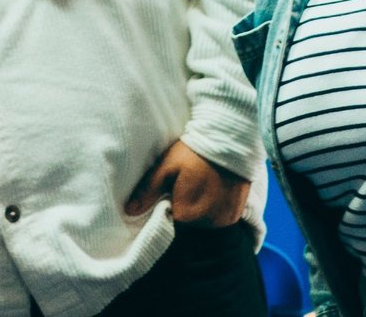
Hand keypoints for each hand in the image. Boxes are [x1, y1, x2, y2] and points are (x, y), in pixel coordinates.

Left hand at [124, 139, 249, 226]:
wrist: (229, 139)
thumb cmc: (193, 151)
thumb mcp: (166, 166)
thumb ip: (147, 191)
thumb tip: (129, 211)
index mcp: (186, 215)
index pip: (171, 223)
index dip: (169, 207)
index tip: (171, 192)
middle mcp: (207, 224)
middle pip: (189, 225)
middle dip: (185, 210)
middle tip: (186, 187)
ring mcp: (224, 221)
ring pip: (205, 224)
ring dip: (201, 212)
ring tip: (201, 188)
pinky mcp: (236, 215)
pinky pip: (220, 220)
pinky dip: (215, 210)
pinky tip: (214, 192)